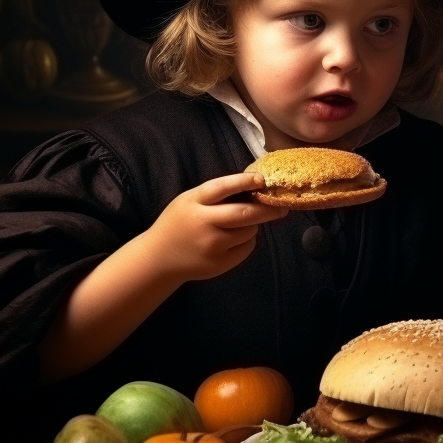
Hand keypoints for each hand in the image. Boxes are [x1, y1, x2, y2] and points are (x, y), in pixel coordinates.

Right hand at [144, 171, 287, 281]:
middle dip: (268, 209)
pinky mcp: (219, 263)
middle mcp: (204, 224)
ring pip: (249, 231)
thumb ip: (215, 195)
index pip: (222, 188)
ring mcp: (212, 246)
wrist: (159, 258)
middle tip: (282, 206)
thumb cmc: (180, 222)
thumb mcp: (189, 201)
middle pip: (244, 214)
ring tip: (242, 223)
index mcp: (195, 202)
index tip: (261, 179)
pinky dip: (247, 240)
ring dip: (254, 224)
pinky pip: (246, 247)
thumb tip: (254, 187)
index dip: (243, 181)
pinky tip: (234, 239)